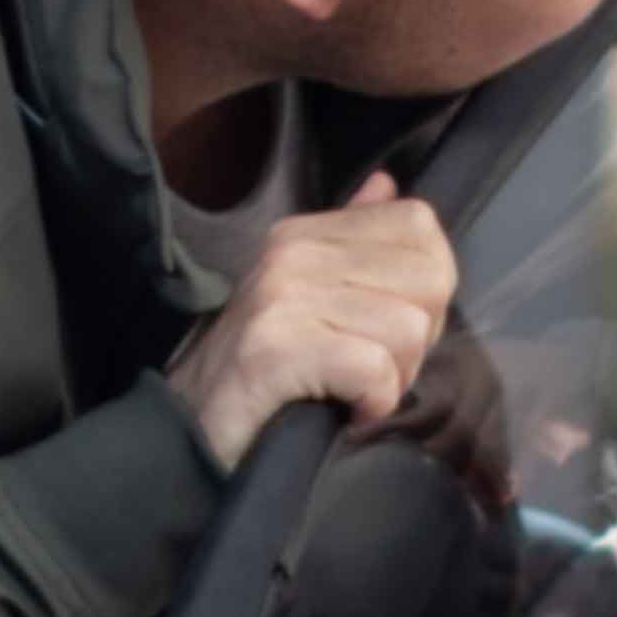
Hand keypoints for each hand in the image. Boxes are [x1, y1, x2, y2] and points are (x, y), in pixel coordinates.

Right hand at [168, 173, 455, 474]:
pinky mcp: (275, 348)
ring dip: (393, 379)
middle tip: (372, 369)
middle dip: (418, 340)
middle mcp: (293, 252)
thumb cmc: (260, 374)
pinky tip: (347, 412)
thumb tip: (386, 185)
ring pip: (409, 329)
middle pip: (429, 279)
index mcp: (304, 234)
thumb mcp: (304, 297)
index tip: (388, 330)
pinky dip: (373, 403)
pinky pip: (374, 369)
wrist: (186, 430)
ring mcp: (282, 297)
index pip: (417, 225)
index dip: (427, 288)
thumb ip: (350, 243)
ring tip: (351, 393)